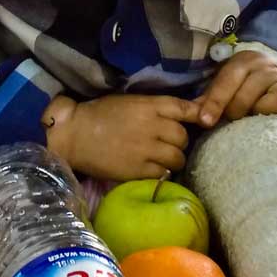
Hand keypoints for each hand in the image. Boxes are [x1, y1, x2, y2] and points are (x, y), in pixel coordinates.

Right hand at [44, 93, 200, 180]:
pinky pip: (162, 174)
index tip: (203, 120)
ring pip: (177, 158)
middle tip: (169, 144)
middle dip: (179, 142)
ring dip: (173, 159)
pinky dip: (160, 173)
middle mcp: (151, 126)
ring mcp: (146, 149)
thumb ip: (154, 108)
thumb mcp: (130, 101)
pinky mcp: (138, 170)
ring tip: (163, 159)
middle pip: (183, 137)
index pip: (184, 108)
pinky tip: (151, 169)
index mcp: (148, 105)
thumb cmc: (99, 114)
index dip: (197, 115)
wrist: (74, 134)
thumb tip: (180, 117)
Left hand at [194, 49, 276, 127]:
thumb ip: (208, 99)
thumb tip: (190, 115)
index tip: (206, 121)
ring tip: (258, 122)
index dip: (216, 101)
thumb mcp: (224, 86)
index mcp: (243, 62)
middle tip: (233, 121)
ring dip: (267, 109)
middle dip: (239, 108)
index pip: (228, 80)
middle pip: (253, 89)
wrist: (271, 72)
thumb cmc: (241, 85)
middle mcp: (267, 69)